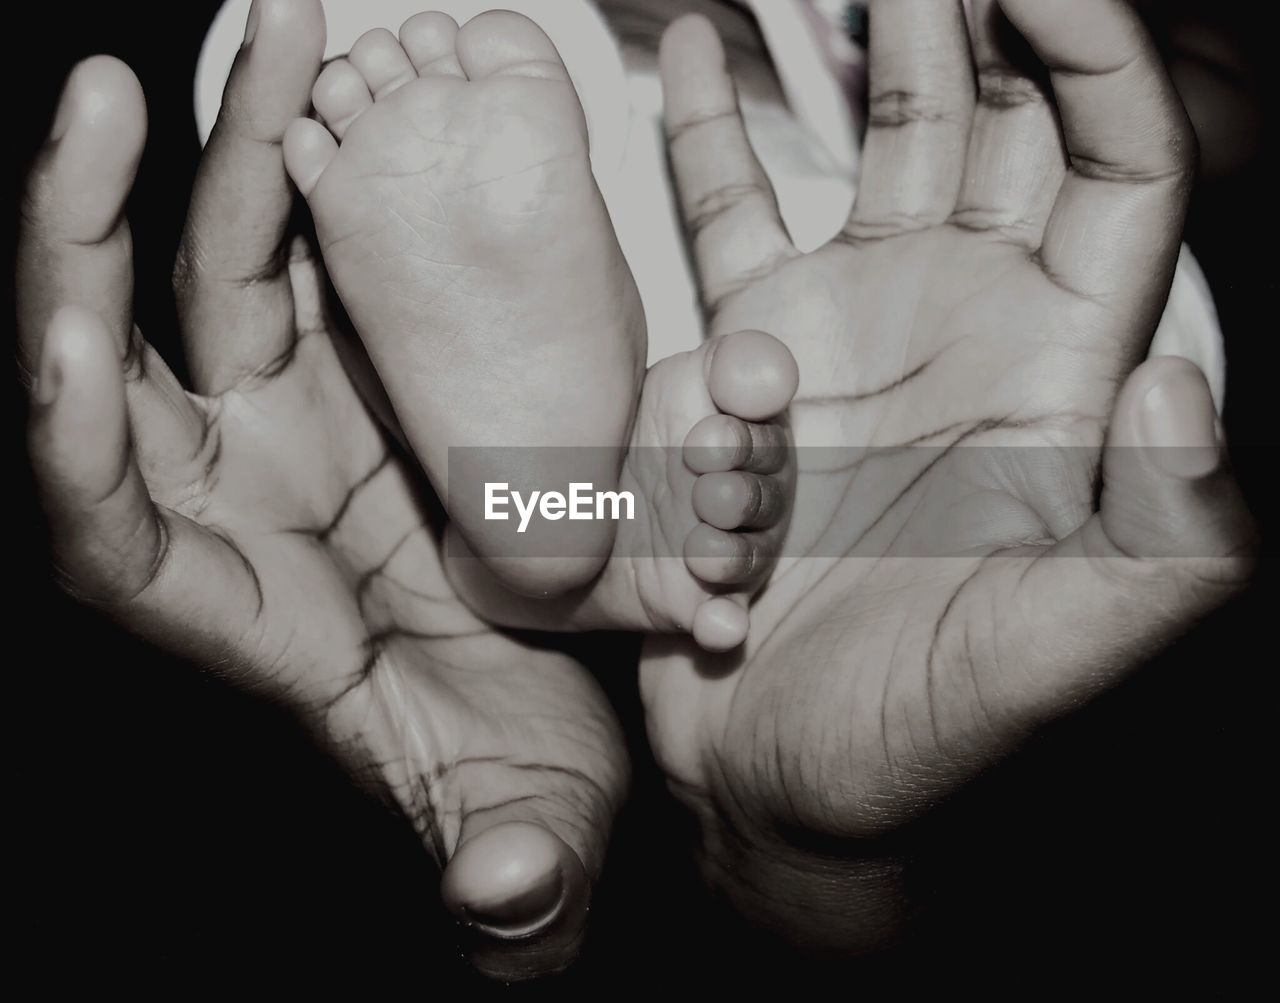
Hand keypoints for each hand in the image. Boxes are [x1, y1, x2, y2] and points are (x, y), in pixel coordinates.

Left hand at [18, 0, 625, 978]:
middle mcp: (235, 502)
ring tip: (269, 30)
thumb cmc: (522, 774)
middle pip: (117, 363)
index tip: (67, 345)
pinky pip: (307, 258)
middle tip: (99, 105)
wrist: (556, 710)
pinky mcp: (356, 379)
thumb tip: (502, 904)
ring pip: (218, 274)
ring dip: (226, 157)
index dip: (72, 446)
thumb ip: (505, 874)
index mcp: (239, 614)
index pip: (108, 532)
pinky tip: (327, 93)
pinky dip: (305, 175)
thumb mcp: (525, 831)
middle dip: (88, 238)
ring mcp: (291, 427)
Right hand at [641, 0, 1255, 949]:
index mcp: (1055, 375)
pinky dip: (706, 142)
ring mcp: (851, 336)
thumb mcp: (1040, 666)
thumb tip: (1179, 391)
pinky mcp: (749, 363)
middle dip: (982, 6)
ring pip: (874, 149)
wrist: (780, 782)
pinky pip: (731, 225)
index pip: (1112, 168)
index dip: (1095, 53)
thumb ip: (1146, 553)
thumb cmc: (915, 742)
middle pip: (1000, 124)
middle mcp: (962, 331)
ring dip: (867, 37)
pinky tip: (684, 59)